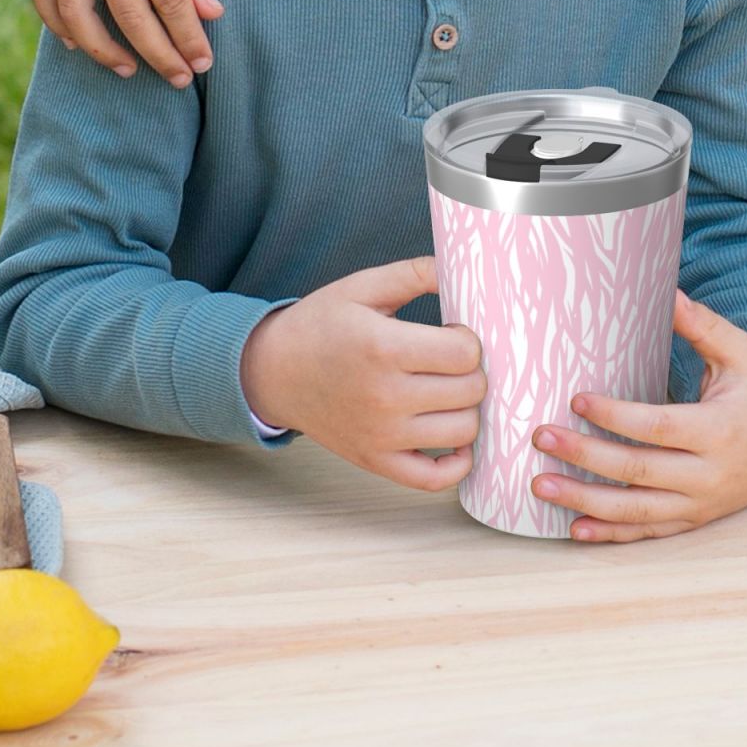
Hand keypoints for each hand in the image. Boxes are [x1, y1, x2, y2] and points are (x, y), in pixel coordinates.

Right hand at [30, 0, 217, 86]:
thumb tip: (208, 15)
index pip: (169, 6)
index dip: (188, 40)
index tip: (203, 65)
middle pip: (128, 18)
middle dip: (158, 54)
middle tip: (179, 79)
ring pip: (76, 14)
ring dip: (102, 49)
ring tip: (129, 68)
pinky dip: (56, 20)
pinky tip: (78, 41)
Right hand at [240, 255, 486, 491]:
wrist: (273, 372)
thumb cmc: (321, 324)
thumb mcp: (363, 287)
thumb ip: (415, 273)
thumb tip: (461, 266)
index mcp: (383, 348)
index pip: (464, 353)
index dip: (470, 339)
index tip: (453, 332)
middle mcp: (384, 397)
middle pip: (470, 391)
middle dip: (473, 370)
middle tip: (453, 360)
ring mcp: (380, 436)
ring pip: (463, 432)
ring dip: (468, 409)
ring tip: (450, 390)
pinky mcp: (375, 461)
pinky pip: (433, 480)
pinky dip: (457, 464)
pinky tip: (454, 437)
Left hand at [529, 290, 746, 541]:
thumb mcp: (740, 353)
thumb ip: (703, 326)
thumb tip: (669, 292)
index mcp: (720, 430)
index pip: (658, 426)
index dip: (616, 416)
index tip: (577, 399)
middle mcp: (709, 474)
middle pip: (637, 471)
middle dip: (584, 455)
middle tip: (541, 438)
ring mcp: (700, 504)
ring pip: (635, 511)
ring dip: (583, 501)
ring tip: (540, 486)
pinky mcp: (693, 520)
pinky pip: (647, 533)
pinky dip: (610, 534)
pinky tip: (574, 530)